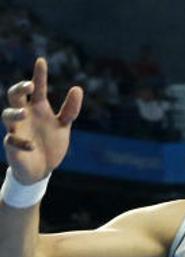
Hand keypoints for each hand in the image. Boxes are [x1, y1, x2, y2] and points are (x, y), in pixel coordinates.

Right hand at [3, 58, 82, 183]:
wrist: (42, 169)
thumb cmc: (51, 143)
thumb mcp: (63, 125)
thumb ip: (70, 109)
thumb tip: (77, 87)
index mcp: (38, 108)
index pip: (37, 88)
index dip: (39, 75)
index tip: (41, 60)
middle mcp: (25, 115)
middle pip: (14, 95)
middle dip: (19, 88)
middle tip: (28, 85)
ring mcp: (17, 129)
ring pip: (6, 115)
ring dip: (14, 112)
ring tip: (24, 113)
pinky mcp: (13, 146)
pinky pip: (11, 140)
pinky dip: (21, 142)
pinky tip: (32, 146)